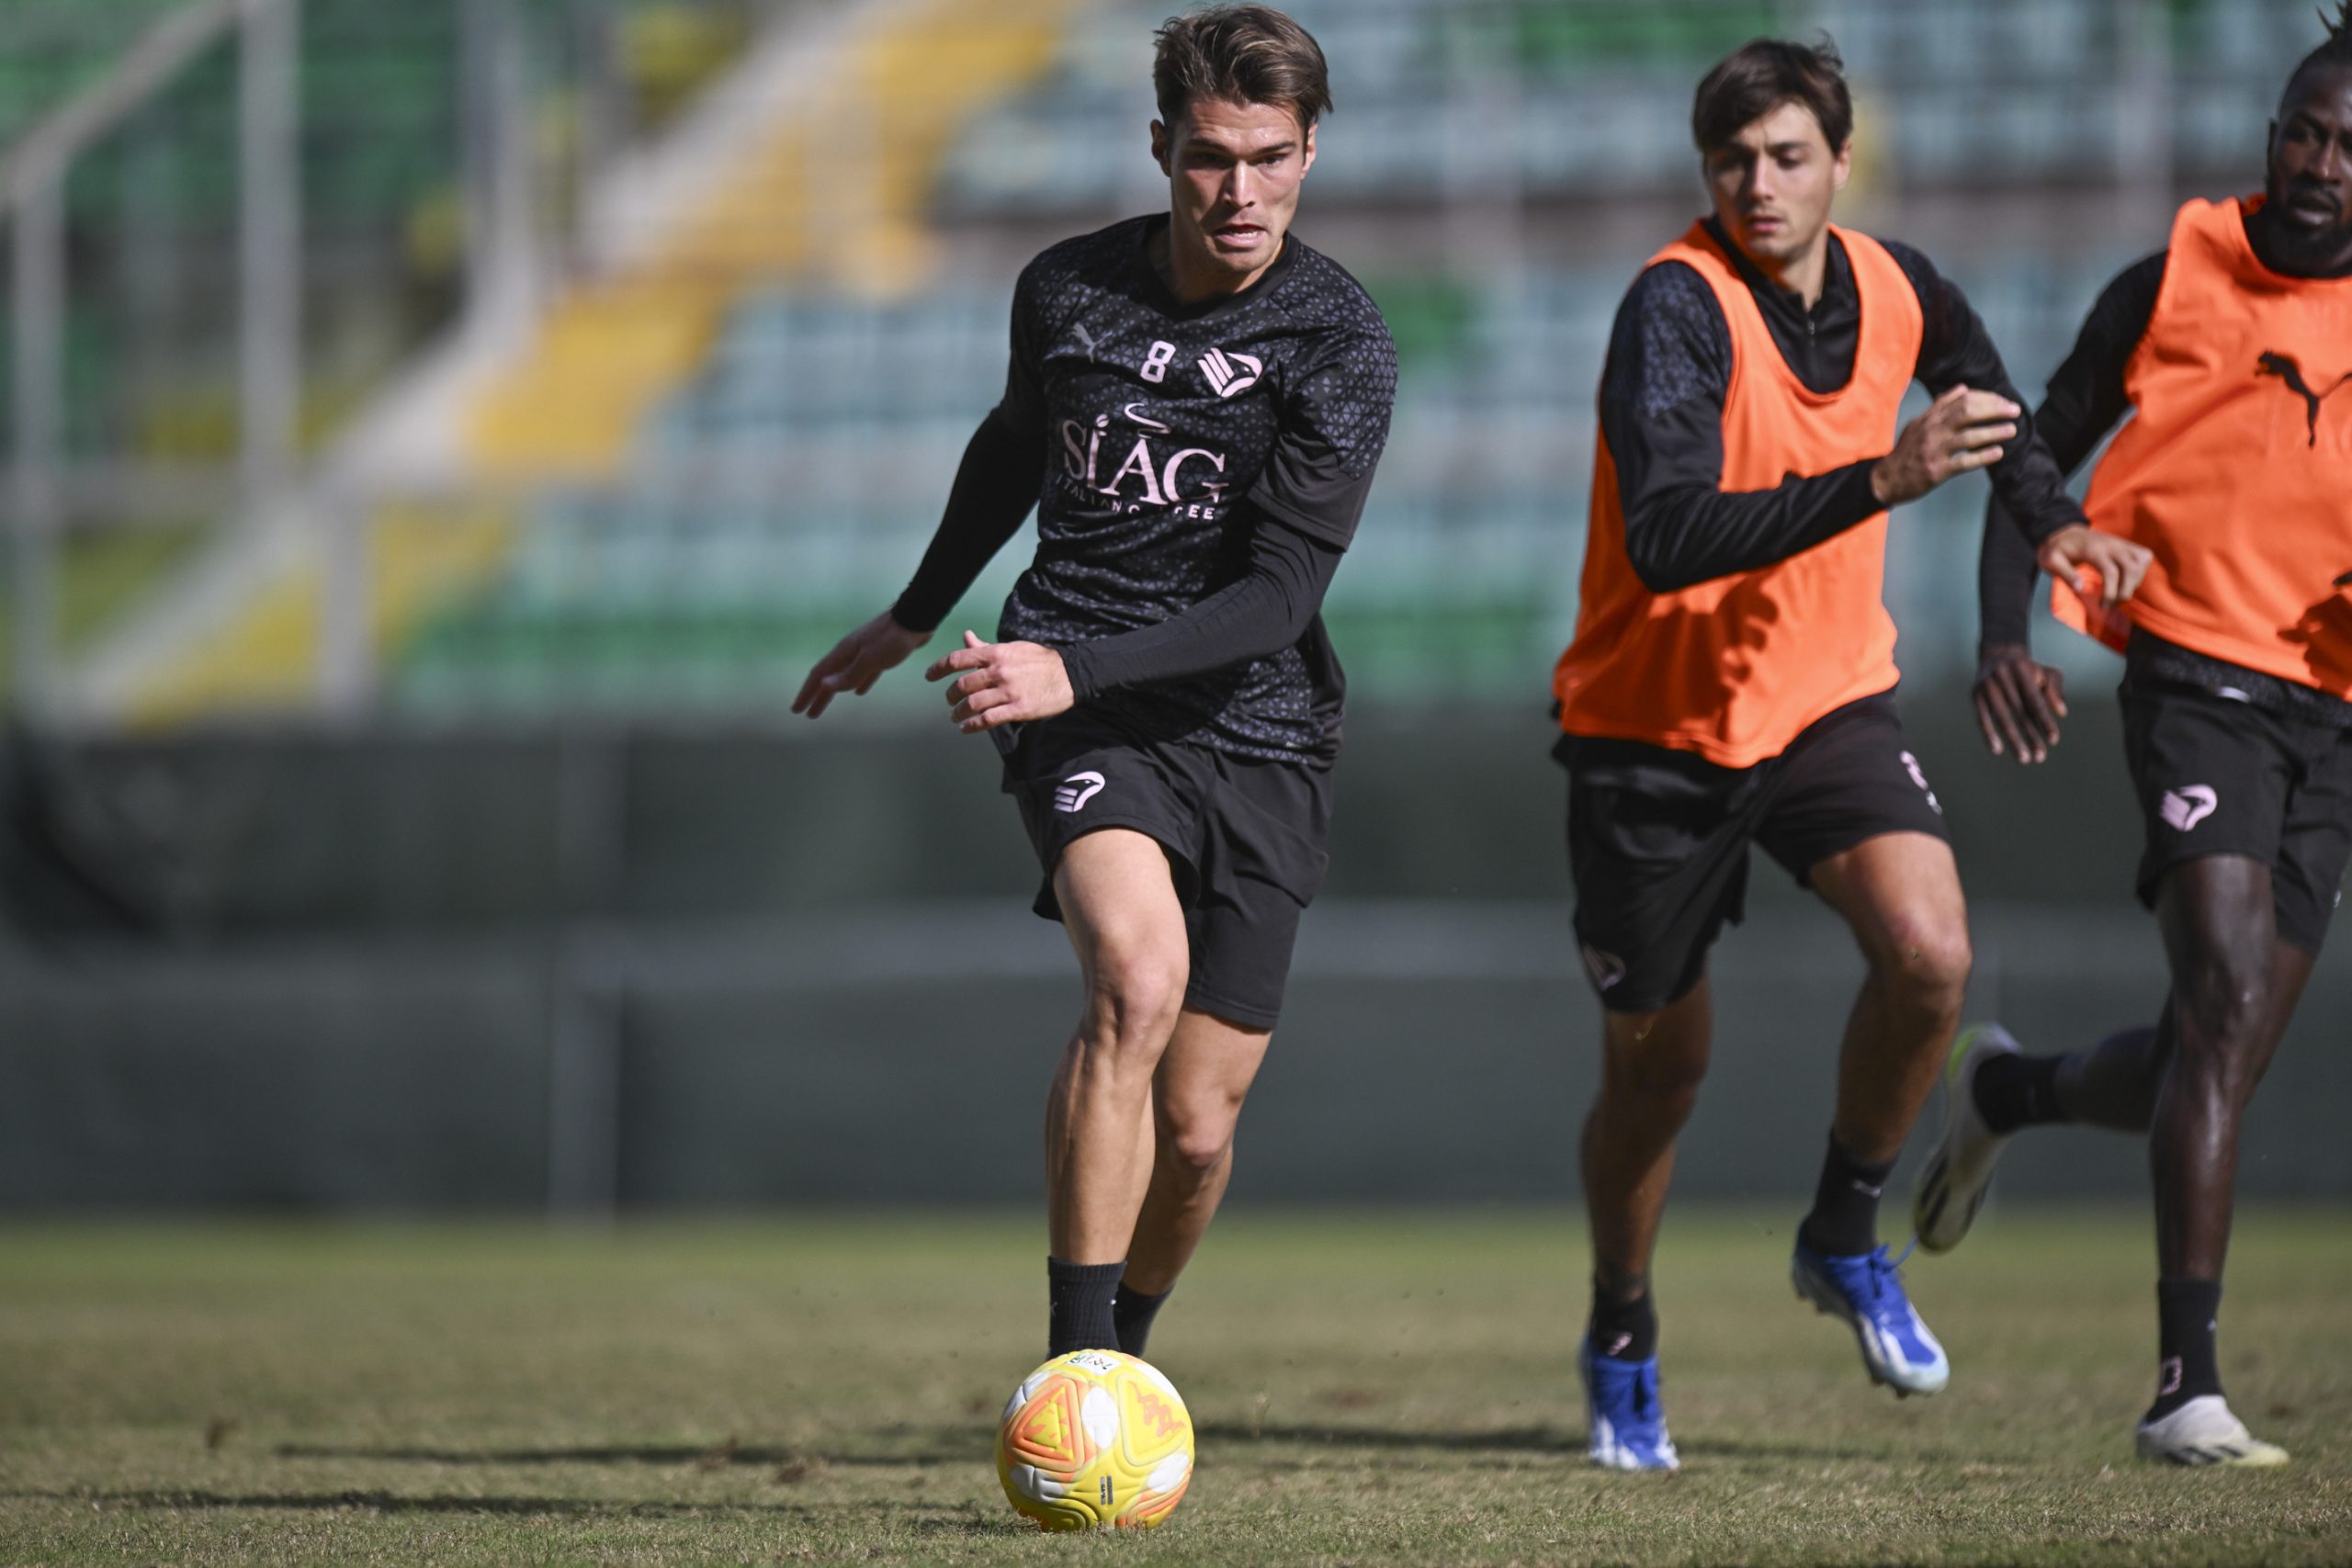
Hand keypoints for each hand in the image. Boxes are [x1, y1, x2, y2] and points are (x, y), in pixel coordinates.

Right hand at [791, 611, 928, 718]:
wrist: (916, 619)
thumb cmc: (893, 639)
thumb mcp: (870, 659)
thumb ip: (849, 674)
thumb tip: (824, 686)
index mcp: (844, 652)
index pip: (819, 676)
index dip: (807, 693)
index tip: (797, 709)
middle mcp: (850, 652)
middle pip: (829, 678)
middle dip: (816, 696)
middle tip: (808, 714)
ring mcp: (864, 653)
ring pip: (845, 677)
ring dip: (834, 692)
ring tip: (826, 705)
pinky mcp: (880, 655)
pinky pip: (864, 673)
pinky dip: (859, 683)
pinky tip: (860, 692)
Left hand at [927, 631, 1073, 732]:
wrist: (1069, 674)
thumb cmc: (1039, 660)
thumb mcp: (1012, 648)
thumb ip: (985, 647)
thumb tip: (965, 636)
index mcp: (996, 654)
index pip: (959, 659)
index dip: (939, 668)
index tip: (929, 676)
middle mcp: (999, 671)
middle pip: (963, 685)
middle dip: (951, 695)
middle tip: (949, 701)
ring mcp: (1009, 691)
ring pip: (973, 704)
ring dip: (959, 713)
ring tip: (956, 717)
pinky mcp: (1019, 709)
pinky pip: (988, 719)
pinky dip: (972, 726)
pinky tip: (966, 728)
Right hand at [1870, 386, 2019, 506]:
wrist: (1886, 480)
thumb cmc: (1906, 452)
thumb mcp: (1919, 424)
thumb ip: (1940, 406)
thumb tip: (1963, 388)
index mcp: (1930, 418)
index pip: (1963, 400)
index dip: (1987, 399)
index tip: (2004, 402)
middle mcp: (1931, 431)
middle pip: (1967, 413)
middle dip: (1994, 410)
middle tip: (2014, 411)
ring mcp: (1933, 451)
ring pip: (1968, 437)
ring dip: (1993, 432)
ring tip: (2012, 430)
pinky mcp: (1936, 471)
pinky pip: (1963, 462)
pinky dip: (1982, 457)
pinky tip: (1998, 453)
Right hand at [1973, 642, 2067, 763]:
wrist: (1998, 654)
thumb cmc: (2028, 670)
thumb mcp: (2046, 673)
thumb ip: (2055, 690)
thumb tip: (2061, 713)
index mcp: (2022, 669)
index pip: (2035, 699)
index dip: (2045, 720)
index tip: (2054, 740)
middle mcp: (2002, 676)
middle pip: (2019, 711)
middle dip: (2030, 736)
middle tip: (2040, 757)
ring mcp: (1987, 685)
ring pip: (2001, 717)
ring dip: (2013, 740)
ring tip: (2023, 759)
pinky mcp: (1976, 694)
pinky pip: (1982, 717)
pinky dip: (1988, 734)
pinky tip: (1997, 750)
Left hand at [2037, 524, 2150, 615]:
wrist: (2062, 532)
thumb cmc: (2056, 550)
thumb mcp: (2050, 561)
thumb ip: (2065, 574)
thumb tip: (2080, 588)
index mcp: (2093, 550)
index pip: (2111, 573)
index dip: (2110, 593)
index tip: (2103, 607)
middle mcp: (2111, 545)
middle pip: (2131, 568)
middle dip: (2126, 590)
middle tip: (2113, 603)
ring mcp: (2120, 543)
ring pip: (2141, 562)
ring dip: (2134, 582)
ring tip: (2119, 593)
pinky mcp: (2126, 544)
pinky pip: (2144, 556)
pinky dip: (2141, 570)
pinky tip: (2128, 580)